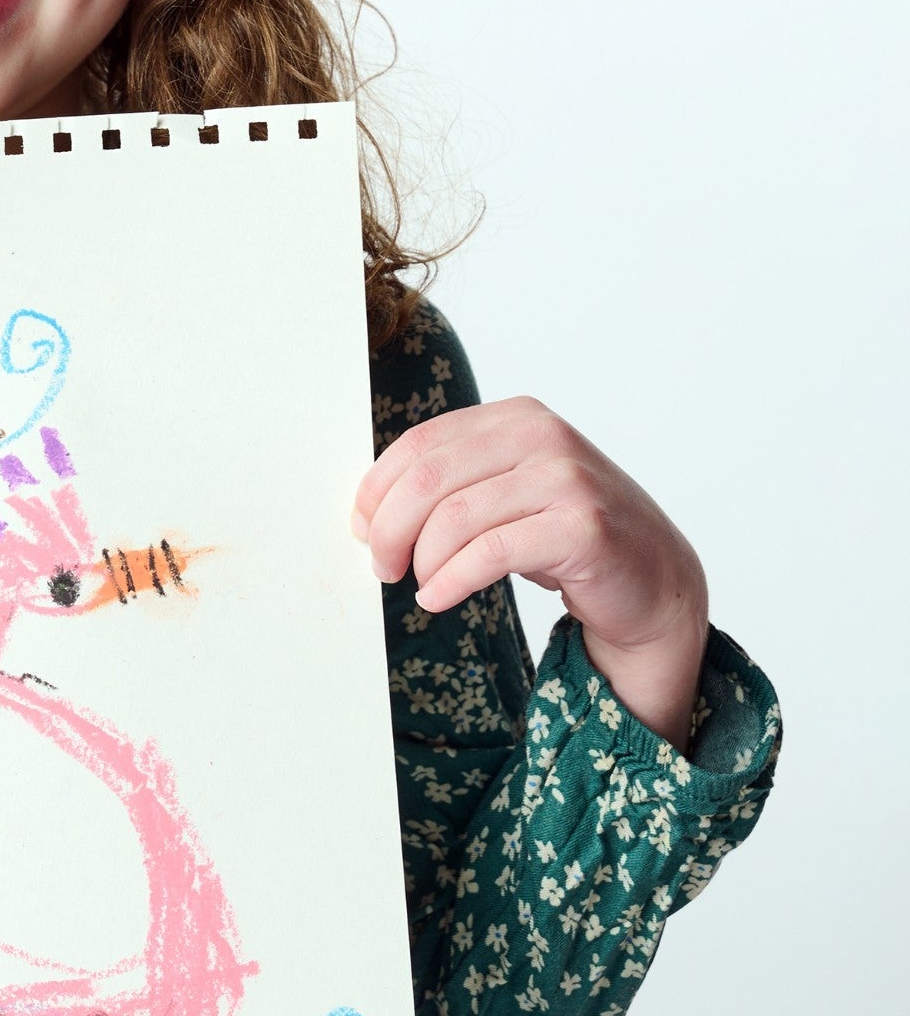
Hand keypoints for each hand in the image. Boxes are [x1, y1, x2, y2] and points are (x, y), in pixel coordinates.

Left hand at [351, 397, 708, 748]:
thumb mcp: (507, 492)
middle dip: (390, 528)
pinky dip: (451, 580)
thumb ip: (451, 484)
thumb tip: (365, 510)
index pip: (421, 443)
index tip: (359, 527)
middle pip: (429, 478)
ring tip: (420, 586)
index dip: (377, 488)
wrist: (655, 580)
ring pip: (455, 517)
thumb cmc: (566, 536)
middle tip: (381, 566)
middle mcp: (544, 435)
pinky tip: (438, 598)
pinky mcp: (582, 527)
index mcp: (517, 417)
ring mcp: (568, 478)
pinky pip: (490, 553)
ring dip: (422, 561)